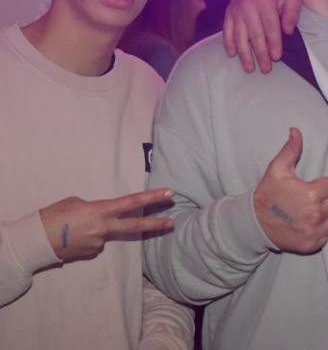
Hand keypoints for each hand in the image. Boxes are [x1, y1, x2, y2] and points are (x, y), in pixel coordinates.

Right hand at [40, 188, 174, 261]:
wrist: (35, 241)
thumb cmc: (54, 215)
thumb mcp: (77, 202)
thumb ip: (96, 207)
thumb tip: (103, 217)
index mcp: (101, 210)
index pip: (133, 202)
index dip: (152, 198)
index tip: (169, 193)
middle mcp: (104, 228)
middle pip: (135, 227)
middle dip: (154, 224)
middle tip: (171, 223)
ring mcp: (98, 244)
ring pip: (107, 234)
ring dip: (98, 229)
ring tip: (74, 227)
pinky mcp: (90, 254)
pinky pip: (95, 243)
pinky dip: (88, 238)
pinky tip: (73, 237)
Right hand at [223, 0, 301, 73]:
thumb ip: (292, 14)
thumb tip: (287, 32)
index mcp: (265, 0)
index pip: (270, 27)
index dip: (273, 43)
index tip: (276, 57)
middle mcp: (248, 5)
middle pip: (254, 34)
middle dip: (260, 53)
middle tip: (265, 69)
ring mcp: (236, 8)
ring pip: (239, 35)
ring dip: (244, 53)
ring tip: (249, 68)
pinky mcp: (229, 11)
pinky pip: (227, 29)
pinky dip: (228, 42)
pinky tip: (232, 54)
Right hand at [254, 127, 327, 253]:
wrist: (254, 223)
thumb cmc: (268, 194)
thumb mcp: (277, 169)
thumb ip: (291, 150)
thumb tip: (295, 130)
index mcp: (311, 194)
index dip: (326, 184)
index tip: (315, 186)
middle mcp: (316, 214)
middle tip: (314, 198)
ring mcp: (314, 232)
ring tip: (315, 211)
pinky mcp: (312, 245)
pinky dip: (323, 230)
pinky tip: (311, 224)